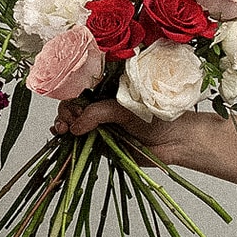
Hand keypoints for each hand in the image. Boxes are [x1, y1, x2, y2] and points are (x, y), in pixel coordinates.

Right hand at [51, 99, 190, 165]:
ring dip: (62, 126)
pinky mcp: (101, 145)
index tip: (72, 109)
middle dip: (65, 114)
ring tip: (63, 130)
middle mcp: (101, 109)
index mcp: (106, 93)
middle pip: (72, 108)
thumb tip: (75, 126)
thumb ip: (98, 114)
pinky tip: (63, 137)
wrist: (174, 140)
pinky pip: (80, 143)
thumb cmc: (156, 118)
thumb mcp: (124, 109)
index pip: (79, 91)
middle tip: (68, 122)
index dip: (71, 99)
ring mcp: (99, 127)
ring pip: (73, 125)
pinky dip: (69, 141)